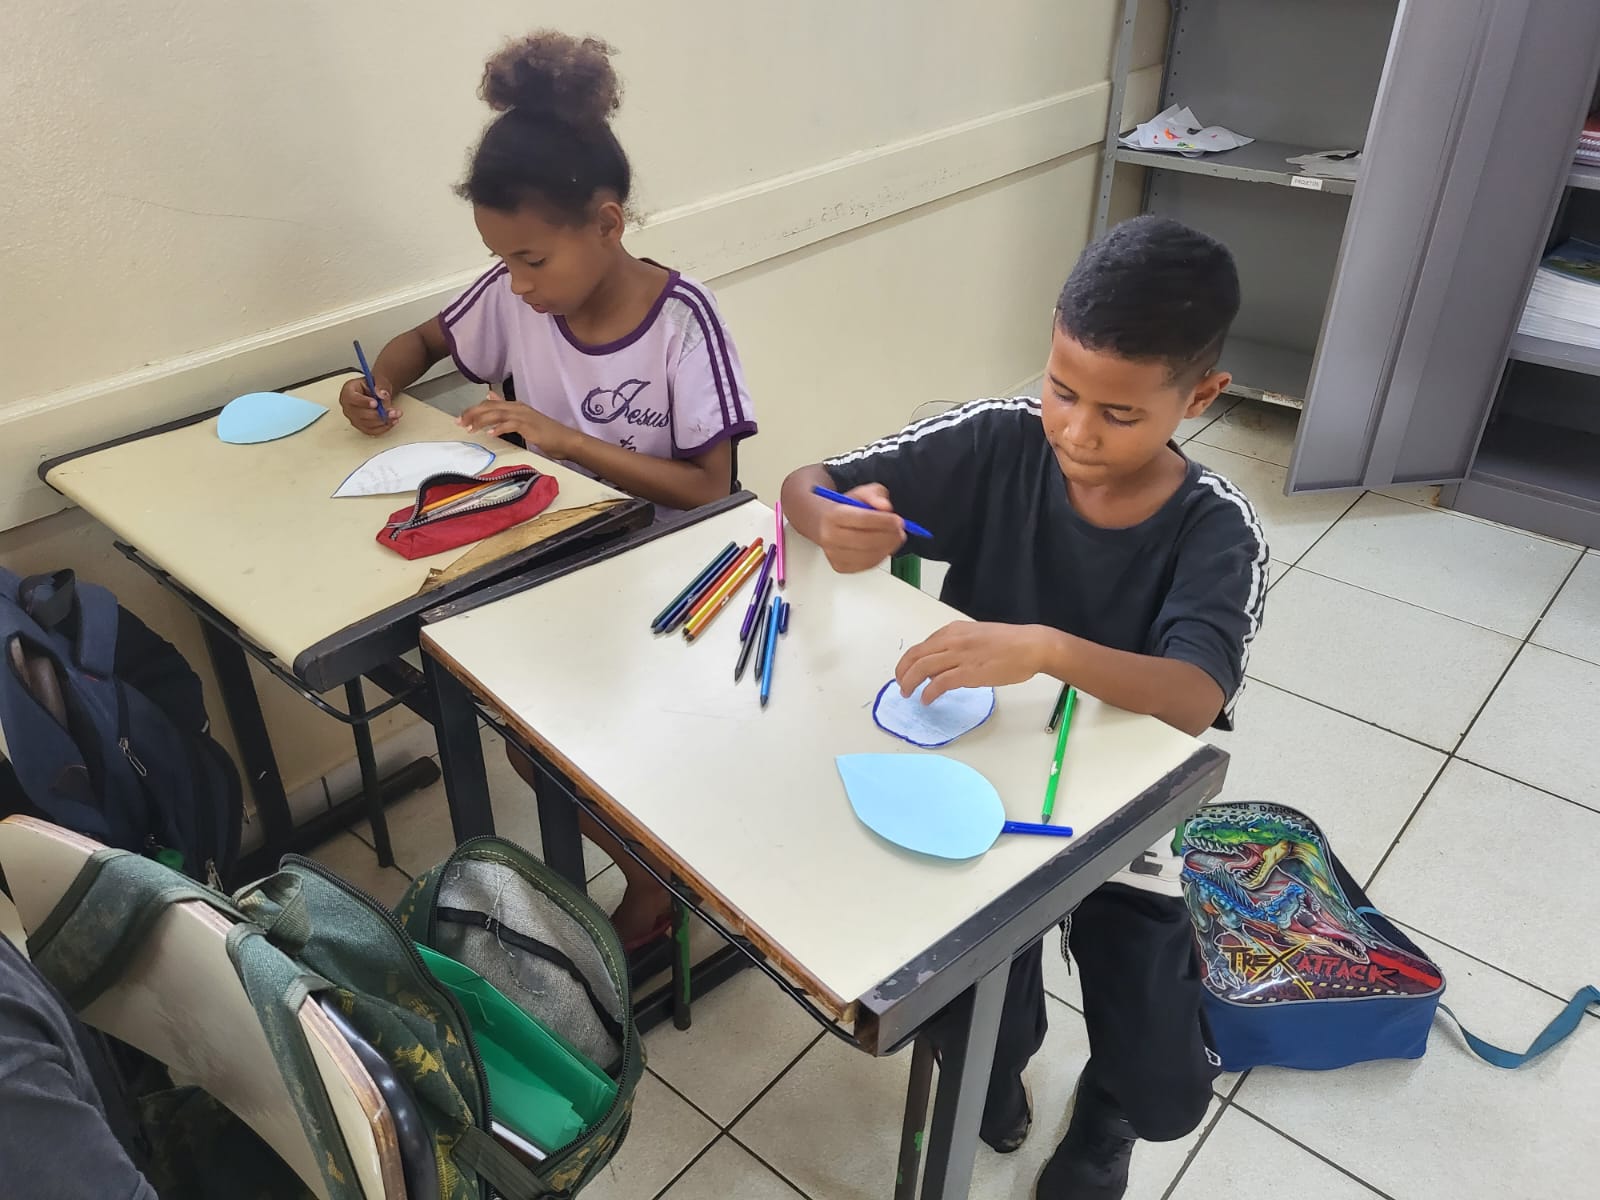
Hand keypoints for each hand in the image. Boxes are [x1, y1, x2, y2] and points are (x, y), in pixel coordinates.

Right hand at [339, 374, 397, 434]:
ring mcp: (353, 418)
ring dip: (384, 421)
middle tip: (392, 411)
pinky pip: (372, 431)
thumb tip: (381, 394)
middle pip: (360, 414)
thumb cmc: (374, 385)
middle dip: (378, 414)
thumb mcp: (378, 379)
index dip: (364, 402)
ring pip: (367, 424)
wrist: (376, 392)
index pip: (352, 398)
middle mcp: (348, 406)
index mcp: (348, 391)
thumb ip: (380, 385)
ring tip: (395, 415)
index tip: (375, 403)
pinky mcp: (361, 426)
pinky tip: (392, 421)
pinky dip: (384, 427)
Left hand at [459, 392, 576, 457]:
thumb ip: (506, 410)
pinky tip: (490, 434)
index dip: (474, 410)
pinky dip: (498, 428)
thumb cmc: (546, 433)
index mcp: (515, 406)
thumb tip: (491, 397)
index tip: (461, 418)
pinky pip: (510, 425)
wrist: (565, 439)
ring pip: (497, 414)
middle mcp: (517, 407)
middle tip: (459, 422)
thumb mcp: (523, 419)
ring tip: (469, 428)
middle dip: (472, 414)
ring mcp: (523, 416)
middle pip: (490, 406)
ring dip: (481, 421)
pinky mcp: (528, 426)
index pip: (490, 403)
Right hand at [815, 483, 907, 572]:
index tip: (899, 520)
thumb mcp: (862, 493)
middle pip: (865, 541)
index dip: (884, 521)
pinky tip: (884, 547)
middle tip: (901, 531)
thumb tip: (886, 507)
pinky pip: (867, 565)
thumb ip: (875, 495)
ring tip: (894, 538)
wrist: (825, 523)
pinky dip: (880, 556)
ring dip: (888, 548)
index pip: (862, 519)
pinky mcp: (840, 566)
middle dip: (889, 536)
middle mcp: (829, 537)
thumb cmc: (846, 509)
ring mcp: (833, 554)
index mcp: (833, 515)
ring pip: (868, 555)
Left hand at [896, 622, 1050, 702]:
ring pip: (922, 668)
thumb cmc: (1009, 642)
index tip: (907, 671)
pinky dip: (929, 692)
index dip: (909, 661)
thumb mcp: (976, 637)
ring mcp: (959, 656)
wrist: (1031, 646)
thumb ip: (957, 647)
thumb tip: (942, 665)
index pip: (922, 645)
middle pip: (915, 655)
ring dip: (910, 682)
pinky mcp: (967, 672)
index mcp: (954, 630)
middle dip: (903, 671)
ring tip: (907, 693)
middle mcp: (952, 640)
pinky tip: (927, 699)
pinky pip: (939, 683)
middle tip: (901, 684)